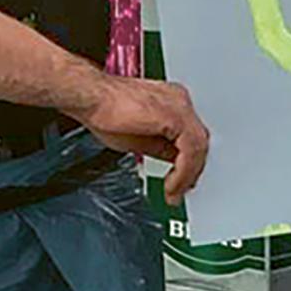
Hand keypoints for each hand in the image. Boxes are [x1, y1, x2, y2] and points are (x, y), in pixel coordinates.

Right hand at [74, 75, 210, 199]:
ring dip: (187, 176)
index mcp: (172, 103)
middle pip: (199, 142)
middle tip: (179, 192)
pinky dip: (183, 172)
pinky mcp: (176, 117)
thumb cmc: (105, 110)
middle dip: (191, 172)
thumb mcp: (139, 138)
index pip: (191, 137)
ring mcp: (179, 107)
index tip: (181, 182)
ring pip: (198, 148)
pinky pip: (190, 151)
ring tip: (174, 192)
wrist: (92, 98)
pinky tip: (171, 184)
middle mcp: (179, 102)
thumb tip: (173, 162)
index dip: (189, 163)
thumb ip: (161, 148)